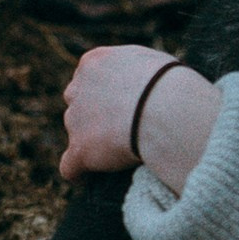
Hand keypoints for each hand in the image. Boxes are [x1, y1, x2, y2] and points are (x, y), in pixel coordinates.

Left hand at [60, 46, 219, 192]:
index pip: (87, 79)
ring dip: (91, 143)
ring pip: (75, 134)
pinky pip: (69, 166)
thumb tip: (143, 82)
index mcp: (93, 63)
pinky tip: (85, 177)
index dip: (101, 95)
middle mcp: (77, 89)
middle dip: (92, 116)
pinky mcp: (80, 149)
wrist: (165, 108)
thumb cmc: (169, 84)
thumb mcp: (149, 62)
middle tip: (118, 130)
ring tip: (116, 154)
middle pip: (77, 105)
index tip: (116, 106)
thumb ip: (134, 71)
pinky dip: (77, 172)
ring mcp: (75, 120)